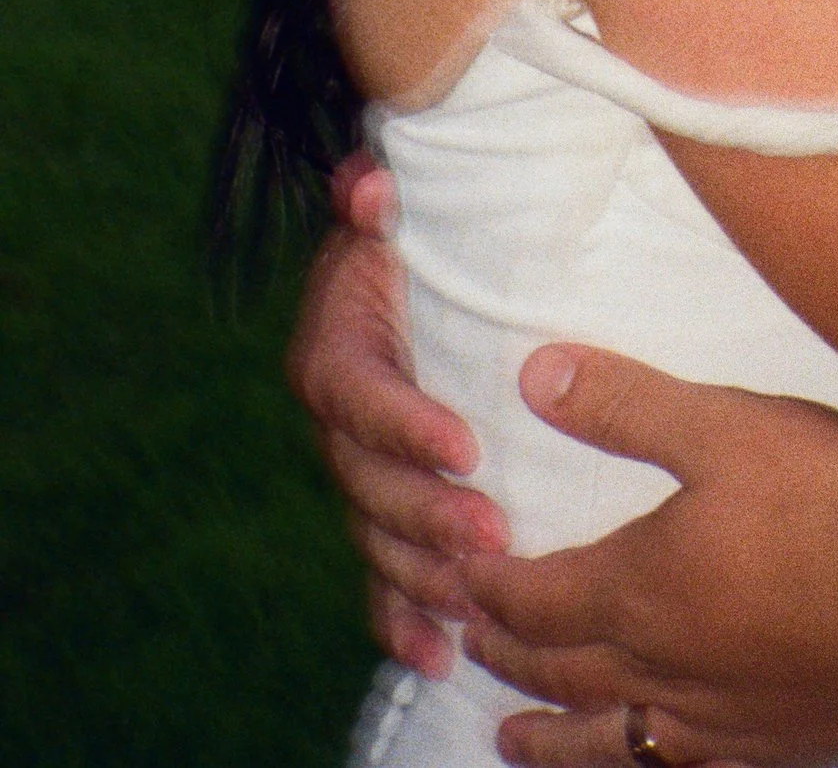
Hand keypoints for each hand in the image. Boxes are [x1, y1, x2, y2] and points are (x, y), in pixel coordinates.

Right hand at [288, 154, 506, 672]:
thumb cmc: (411, 246)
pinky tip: (438, 660)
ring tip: (480, 603)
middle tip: (494, 538)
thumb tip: (368, 185)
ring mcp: (359, 481)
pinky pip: (381, 580)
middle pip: (371, 488)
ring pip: (379, 543)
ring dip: (424, 577)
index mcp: (335, 358)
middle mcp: (338, 430)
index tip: (464, 446)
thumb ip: (373, 201)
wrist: (404, 277)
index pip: (361, 400)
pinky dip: (402, 624)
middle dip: (430, 518)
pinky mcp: (384, 517)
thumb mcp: (394, 217)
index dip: (405, 426)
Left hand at [464, 347, 837, 767]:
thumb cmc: (828, 502)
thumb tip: (533, 376)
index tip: (462, 579)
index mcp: (640, 590)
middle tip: (470, 648)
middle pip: (563, 670)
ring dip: (552, 738)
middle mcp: (662, 669)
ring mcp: (716, 719)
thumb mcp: (721, 425)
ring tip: (515, 741)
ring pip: (608, 739)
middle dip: (510, 655)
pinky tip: (652, 760)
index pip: (538, 599)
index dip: (492, 589)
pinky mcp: (772, 747)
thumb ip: (624, 406)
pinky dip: (646, 765)